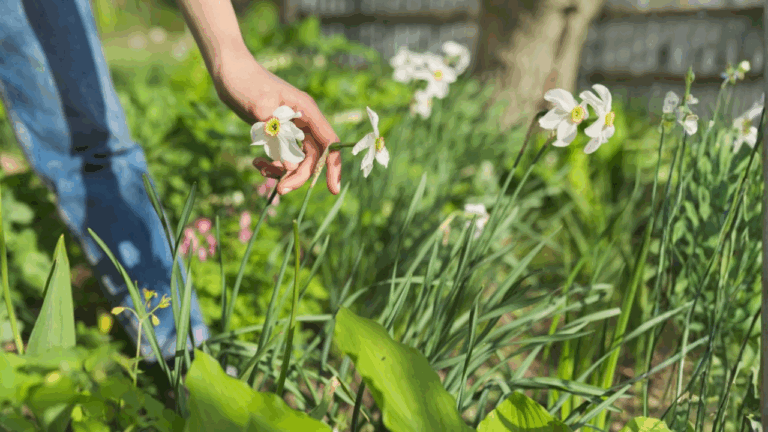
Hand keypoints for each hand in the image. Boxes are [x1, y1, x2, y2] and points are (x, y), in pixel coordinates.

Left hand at [212, 47, 341, 194]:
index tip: (332, 189)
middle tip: (280, 190)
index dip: (333, 167)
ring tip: (260, 170)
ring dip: (282, 172)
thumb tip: (290, 164)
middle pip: (312, 158)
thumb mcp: (259, 105)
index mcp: (307, 112)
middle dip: (299, 176)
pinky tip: (256, 162)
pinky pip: (282, 156)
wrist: (228, 71)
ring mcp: (291, 128)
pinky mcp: (277, 133)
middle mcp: (303, 122)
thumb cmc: (245, 82)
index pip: (329, 143)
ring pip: (297, 160)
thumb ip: (277, 133)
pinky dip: (271, 164)